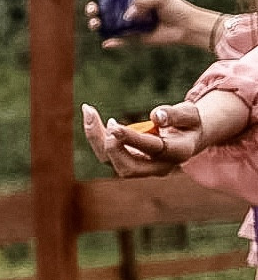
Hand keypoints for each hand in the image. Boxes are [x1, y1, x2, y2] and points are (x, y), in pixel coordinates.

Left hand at [82, 101, 200, 177]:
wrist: (187, 138)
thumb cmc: (189, 123)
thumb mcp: (190, 114)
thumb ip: (176, 114)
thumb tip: (156, 116)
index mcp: (178, 153)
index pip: (153, 149)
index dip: (132, 139)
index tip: (114, 126)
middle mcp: (158, 167)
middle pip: (127, 168)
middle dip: (112, 148)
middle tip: (108, 122)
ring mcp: (141, 168)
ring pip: (111, 162)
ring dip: (96, 138)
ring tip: (90, 111)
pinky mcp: (126, 161)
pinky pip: (105, 154)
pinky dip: (95, 136)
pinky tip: (90, 113)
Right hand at [89, 0, 215, 51]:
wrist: (187, 26)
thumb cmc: (175, 8)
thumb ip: (142, 0)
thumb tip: (127, 14)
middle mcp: (128, 11)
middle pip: (104, 8)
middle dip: (93, 7)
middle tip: (93, 8)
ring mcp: (129, 25)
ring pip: (107, 25)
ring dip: (97, 23)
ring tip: (97, 23)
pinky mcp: (133, 39)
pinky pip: (119, 41)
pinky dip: (112, 42)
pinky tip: (106, 42)